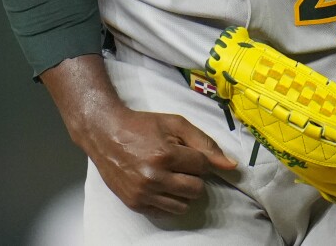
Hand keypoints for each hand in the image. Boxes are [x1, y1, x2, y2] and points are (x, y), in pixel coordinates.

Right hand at [80, 107, 237, 215]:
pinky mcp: (134, 204)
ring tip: (171, 176)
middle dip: (194, 176)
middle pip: (196, 189)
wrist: (105, 134)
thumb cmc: (142, 126)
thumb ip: (205, 143)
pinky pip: (165, 212)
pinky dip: (168, 200)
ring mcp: (143, 193)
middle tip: (181, 165)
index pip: (202, 166)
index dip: (199, 159)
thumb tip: (230, 165)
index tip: (188, 153)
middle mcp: (153, 177)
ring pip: (183, 205)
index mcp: (165, 155)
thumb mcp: (175, 124)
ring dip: (183, 191)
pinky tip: (161, 185)